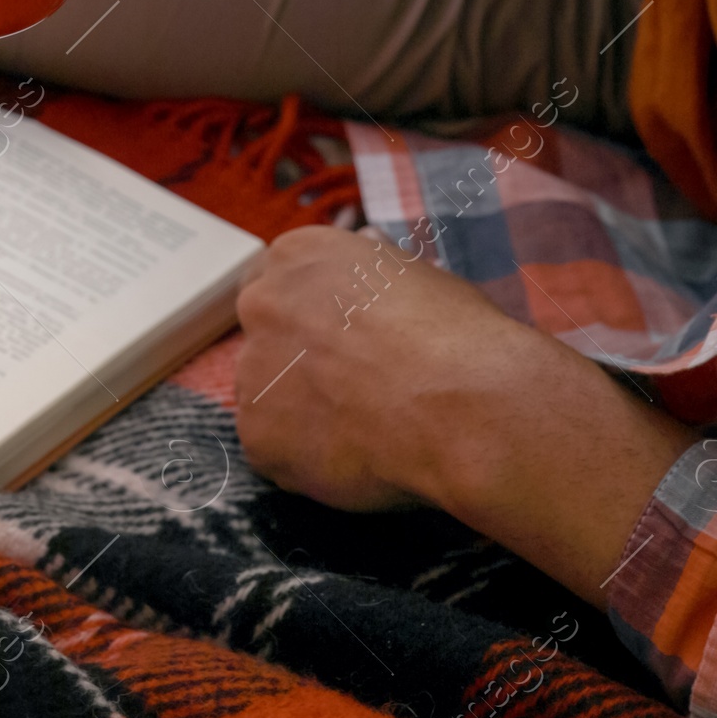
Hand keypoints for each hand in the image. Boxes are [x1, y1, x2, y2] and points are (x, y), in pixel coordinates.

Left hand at [235, 225, 511, 510]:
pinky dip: (307, 461)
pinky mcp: (257, 435)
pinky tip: (355, 459)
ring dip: (302, 414)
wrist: (464, 407)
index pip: (280, 284)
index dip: (310, 319)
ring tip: (363, 430)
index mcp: (297, 256)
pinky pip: (275, 451)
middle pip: (267, 338)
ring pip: (268, 397)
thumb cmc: (454, 338)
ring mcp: (253, 370)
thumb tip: (362, 279)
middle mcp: (262, 304)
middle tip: (351, 392)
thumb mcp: (411, 277)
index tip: (336, 345)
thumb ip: (365, 280)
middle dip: (299, 364)